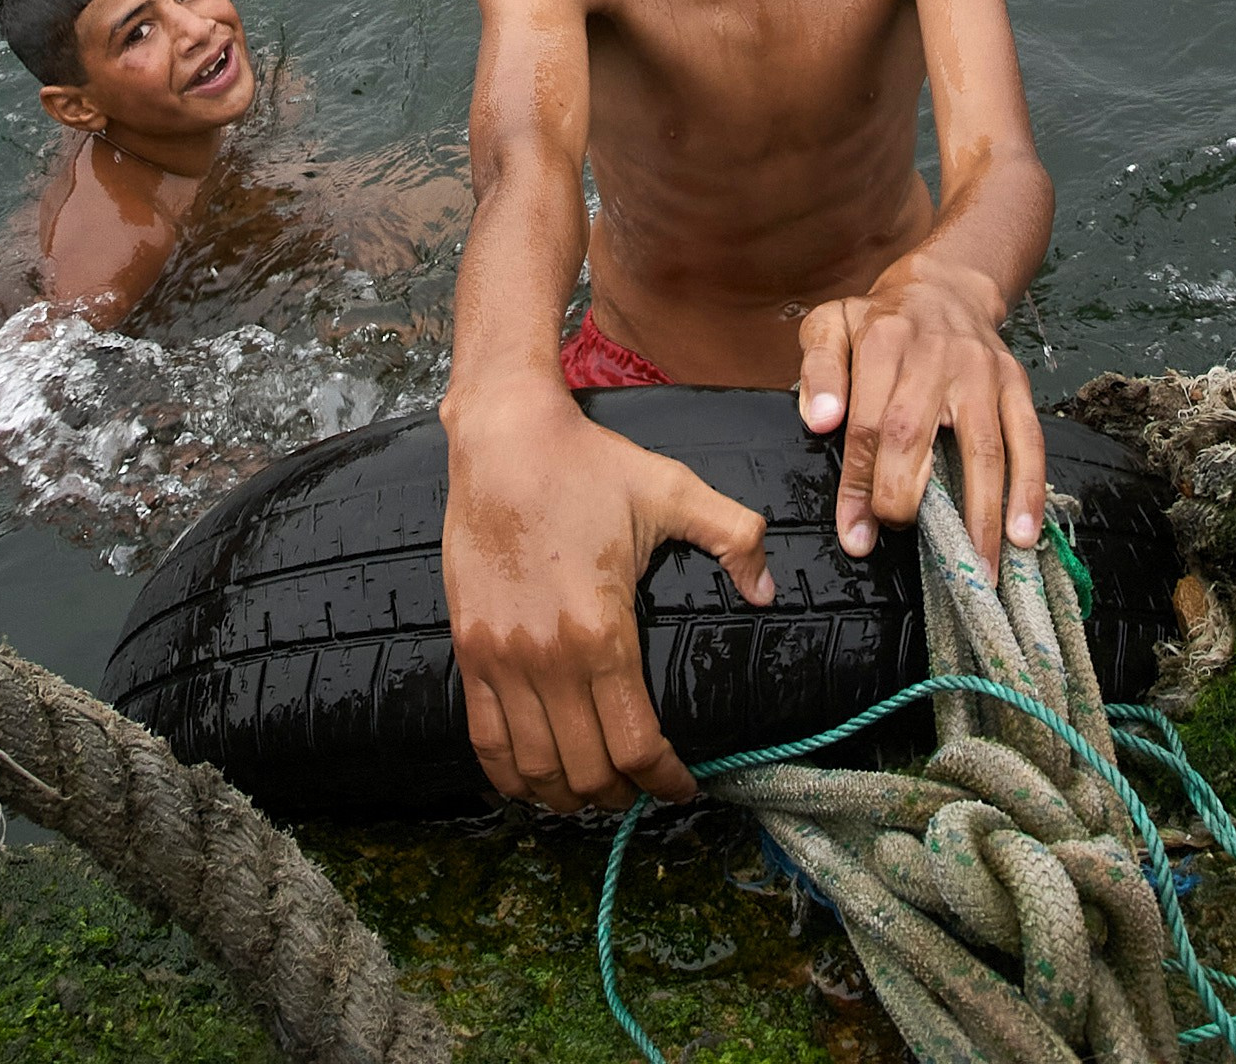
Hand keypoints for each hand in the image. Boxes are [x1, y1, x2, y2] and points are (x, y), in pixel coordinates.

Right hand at [443, 388, 774, 811]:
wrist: (504, 437)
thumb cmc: (588, 464)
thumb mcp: (672, 490)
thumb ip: (734, 536)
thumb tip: (767, 591)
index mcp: (602, 631)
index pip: (638, 745)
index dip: (666, 781)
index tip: (685, 786)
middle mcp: (547, 658)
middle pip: (587, 771)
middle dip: (622, 795)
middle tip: (643, 789)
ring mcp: (501, 658)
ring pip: (534, 768)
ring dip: (569, 797)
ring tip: (596, 790)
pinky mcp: (468, 648)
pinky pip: (484, 739)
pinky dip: (511, 775)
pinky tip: (534, 780)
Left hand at [796, 260, 1044, 575]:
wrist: (946, 289)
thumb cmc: (880, 322)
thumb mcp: (831, 325)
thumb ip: (819, 371)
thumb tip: (819, 422)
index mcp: (885, 342)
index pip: (868, 423)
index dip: (860, 483)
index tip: (855, 533)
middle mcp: (936, 356)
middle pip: (916, 436)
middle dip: (904, 499)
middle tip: (898, 537)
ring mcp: (983, 372)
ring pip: (982, 448)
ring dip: (979, 515)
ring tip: (976, 570)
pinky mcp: (1017, 385)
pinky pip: (1028, 441)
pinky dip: (1028, 491)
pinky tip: (1022, 535)